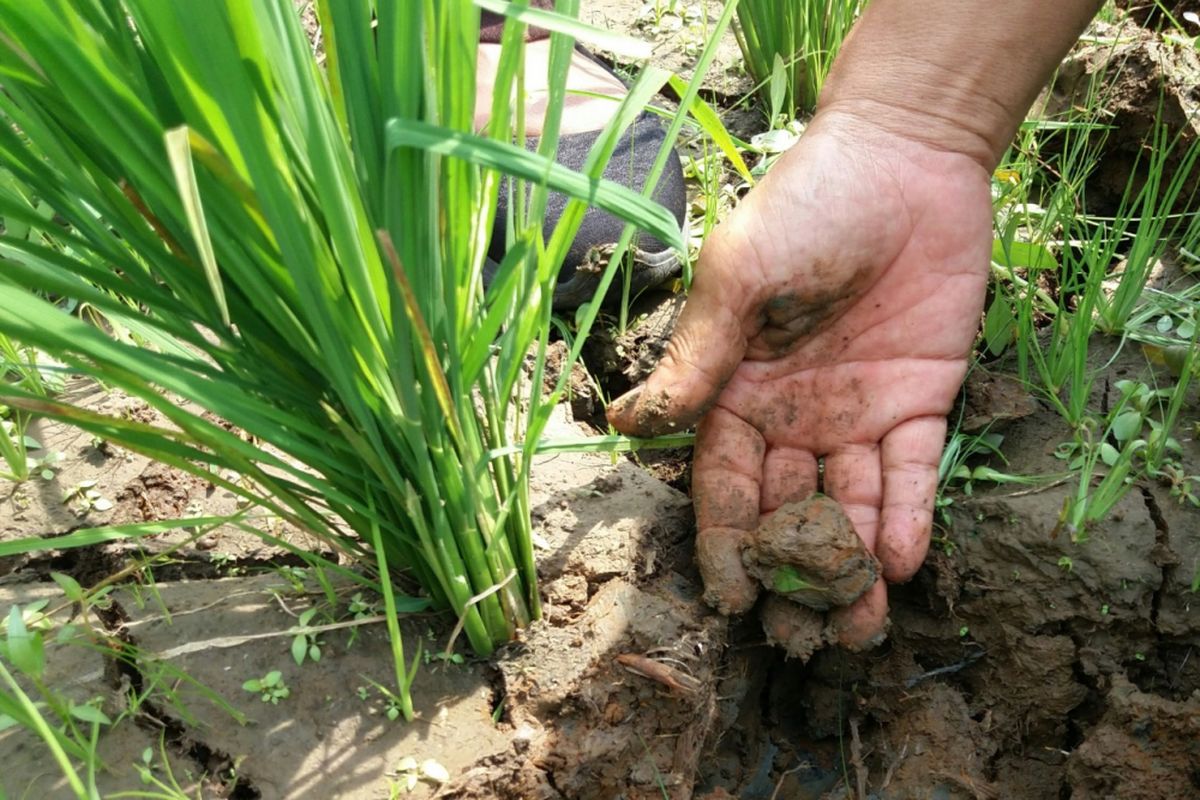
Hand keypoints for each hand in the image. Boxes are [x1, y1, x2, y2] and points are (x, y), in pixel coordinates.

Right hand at [607, 112, 992, 646]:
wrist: (905, 159)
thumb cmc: (805, 207)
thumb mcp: (738, 278)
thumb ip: (696, 358)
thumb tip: (625, 428)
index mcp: (736, 392)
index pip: (725, 483)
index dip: (727, 542)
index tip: (733, 599)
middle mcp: (792, 416)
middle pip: (788, 510)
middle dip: (795, 574)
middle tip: (802, 640)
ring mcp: (856, 414)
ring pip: (851, 505)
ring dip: (854, 566)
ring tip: (858, 627)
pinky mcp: (920, 402)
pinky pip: (912, 472)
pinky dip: (907, 517)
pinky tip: (900, 563)